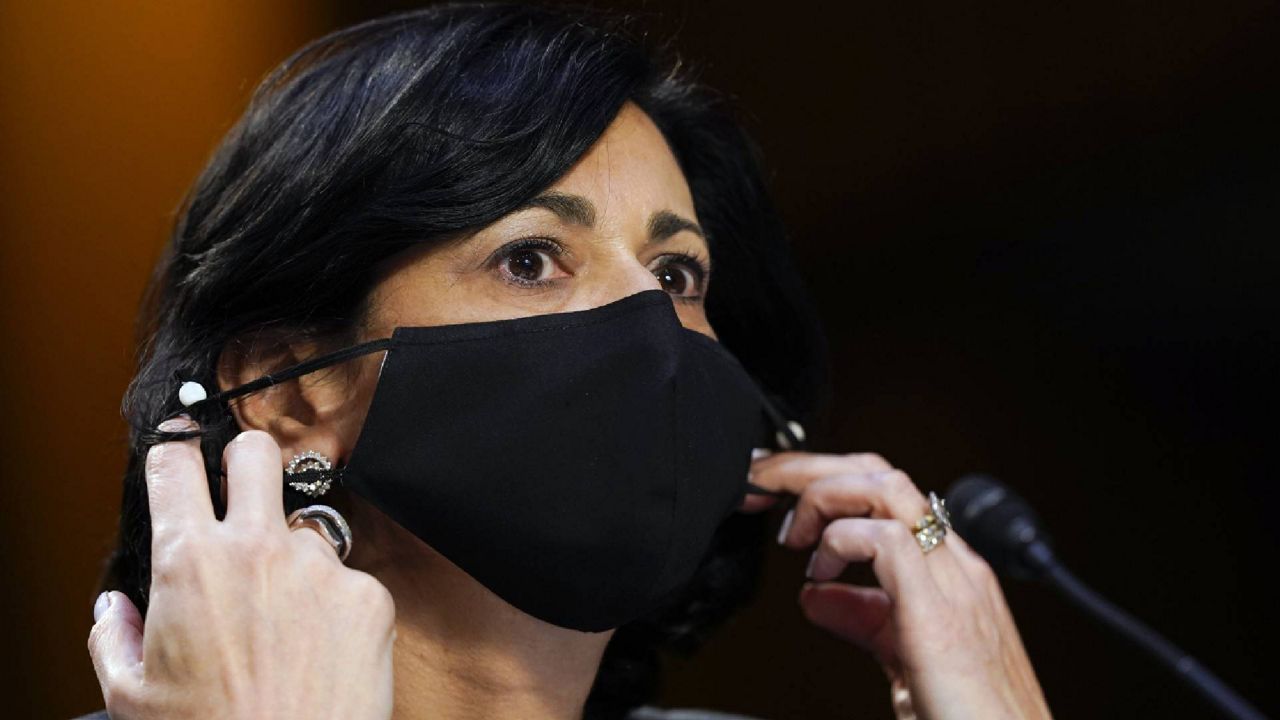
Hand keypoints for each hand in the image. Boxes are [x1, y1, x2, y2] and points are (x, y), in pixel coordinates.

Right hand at [87, 419, 394, 718]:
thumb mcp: (132, 694)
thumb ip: (113, 636)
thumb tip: (114, 606)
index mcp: (190, 560)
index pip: (175, 464)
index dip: (172, 452)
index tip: (177, 452)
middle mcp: (257, 548)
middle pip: (254, 452)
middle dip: (243, 461)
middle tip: (241, 488)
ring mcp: (319, 566)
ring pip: (306, 528)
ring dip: (292, 556)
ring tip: (283, 619)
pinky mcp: (367, 593)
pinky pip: (347, 580)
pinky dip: (334, 605)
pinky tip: (319, 648)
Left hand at [749, 451, 1050, 719]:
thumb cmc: (972, 719)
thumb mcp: (905, 659)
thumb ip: (865, 620)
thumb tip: (816, 596)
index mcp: (949, 572)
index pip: (884, 492)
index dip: (824, 483)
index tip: (777, 502)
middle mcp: (956, 566)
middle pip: (879, 473)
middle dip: (811, 469)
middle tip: (764, 491)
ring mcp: (954, 584)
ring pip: (886, 487)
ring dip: (824, 494)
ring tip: (794, 534)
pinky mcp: (940, 616)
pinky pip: (888, 540)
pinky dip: (842, 543)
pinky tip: (820, 572)